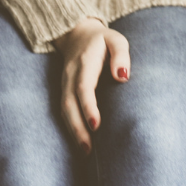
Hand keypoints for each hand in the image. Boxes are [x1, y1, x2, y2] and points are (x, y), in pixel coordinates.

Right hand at [52, 18, 129, 154]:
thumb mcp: (115, 39)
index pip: (83, 88)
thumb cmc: (102, 40)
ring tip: (85, 151)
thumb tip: (122, 76)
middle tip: (88, 149)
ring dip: (73, 130)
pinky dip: (70, 126)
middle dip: (77, 127)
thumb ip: (120, 54)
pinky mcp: (64, 90)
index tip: (96, 125)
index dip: (88, 107)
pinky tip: (80, 141)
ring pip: (64, 109)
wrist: (77, 33)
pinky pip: (64, 110)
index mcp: (84, 62)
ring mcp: (64, 83)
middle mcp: (70, 75)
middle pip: (69, 103)